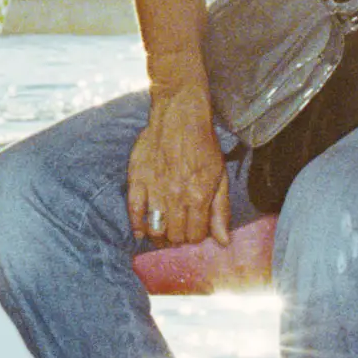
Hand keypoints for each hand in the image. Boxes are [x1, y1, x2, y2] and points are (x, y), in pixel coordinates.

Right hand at [126, 82, 229, 248]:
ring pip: (154, 228)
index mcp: (198, 197)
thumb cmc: (203, 144)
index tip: (196, 230)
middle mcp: (175, 197)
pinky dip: (137, 225)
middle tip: (180, 231)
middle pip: (175, 236)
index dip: (197, 237)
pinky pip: (134, 210)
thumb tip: (223, 241)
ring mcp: (154, 189)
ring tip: (163, 233)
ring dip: (159, 236)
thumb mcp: (219, 176)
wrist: (180, 116)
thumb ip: (220, 211)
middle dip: (179, 238)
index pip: (195, 235)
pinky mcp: (137, 179)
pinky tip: (141, 231)